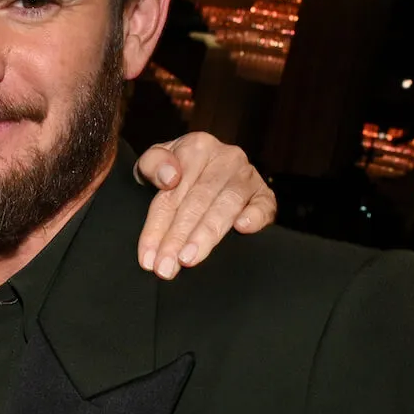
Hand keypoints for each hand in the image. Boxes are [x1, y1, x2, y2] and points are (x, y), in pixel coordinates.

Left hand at [135, 134, 277, 278]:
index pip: (172, 191)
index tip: (148, 256)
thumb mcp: (152, 165)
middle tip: (166, 267)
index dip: (157, 226)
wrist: (203, 172)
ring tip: (189, 259)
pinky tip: (242, 229)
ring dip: (207, 235)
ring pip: (226, 205)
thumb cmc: (174, 173)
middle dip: (178, 237)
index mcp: (197, 147)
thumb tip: (169, 178)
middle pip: (198, 201)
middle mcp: (225, 158)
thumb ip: (151, 165)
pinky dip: (254, 216)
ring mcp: (247, 176)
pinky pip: (264, 205)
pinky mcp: (265, 194)